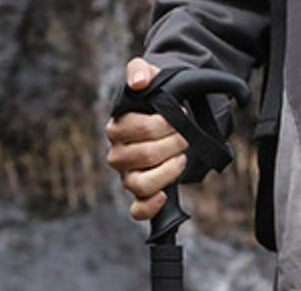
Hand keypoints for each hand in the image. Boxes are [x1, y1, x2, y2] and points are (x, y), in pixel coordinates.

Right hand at [105, 58, 189, 221]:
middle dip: (173, 144)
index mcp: (116, 128)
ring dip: (168, 171)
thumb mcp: (150, 78)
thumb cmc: (156, 101)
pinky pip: (138, 210)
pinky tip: (163, 196)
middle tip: (184, 135)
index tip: (179, 115)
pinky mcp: (139, 194)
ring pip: (142, 183)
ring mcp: (127, 176)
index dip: (166, 124)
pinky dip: (150, 207)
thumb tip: (138, 82)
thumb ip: (141, 71)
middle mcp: (118, 154)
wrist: (169, 120)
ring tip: (181, 157)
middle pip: (146, 156)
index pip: (141, 129)